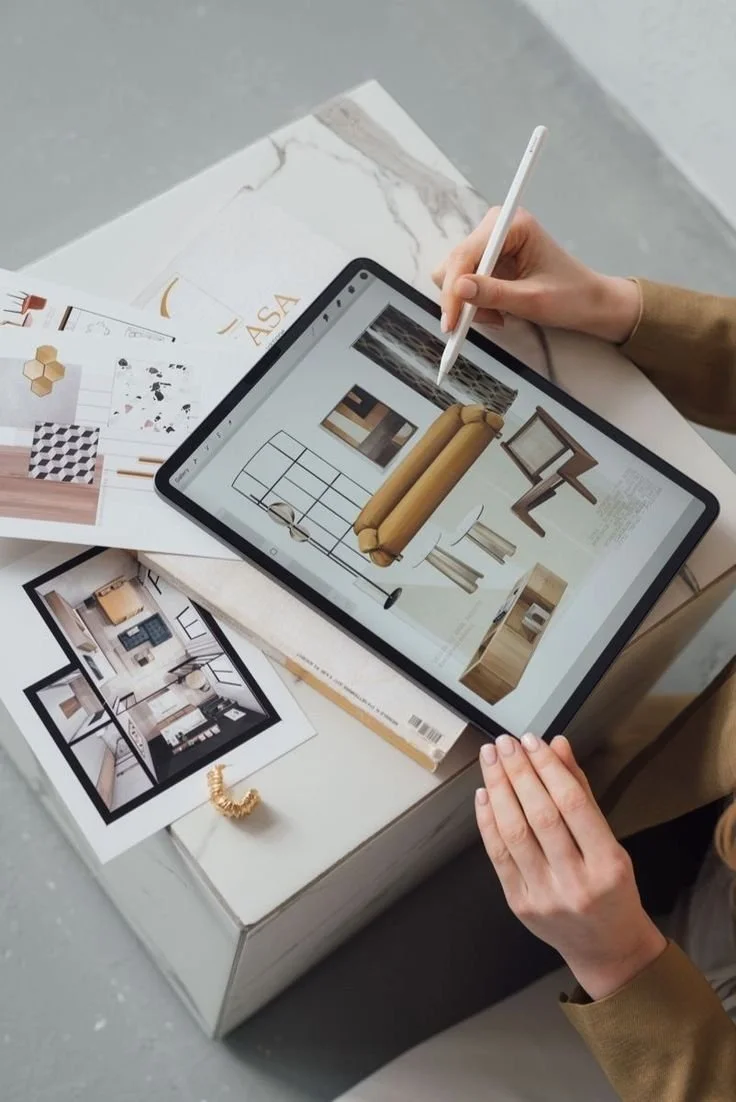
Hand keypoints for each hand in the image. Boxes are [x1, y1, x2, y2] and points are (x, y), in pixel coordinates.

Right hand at [433, 208, 640, 343]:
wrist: (587, 302)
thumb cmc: (570, 296)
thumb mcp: (532, 300)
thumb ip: (494, 294)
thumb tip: (459, 288)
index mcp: (513, 225)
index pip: (465, 255)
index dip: (453, 289)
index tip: (451, 322)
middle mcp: (497, 228)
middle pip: (454, 264)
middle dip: (462, 298)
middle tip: (481, 322)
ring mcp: (491, 244)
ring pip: (455, 276)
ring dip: (470, 304)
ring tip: (498, 316)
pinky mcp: (489, 261)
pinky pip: (465, 284)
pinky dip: (475, 304)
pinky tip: (497, 311)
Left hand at [475, 732, 666, 1000]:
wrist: (607, 949)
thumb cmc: (613, 890)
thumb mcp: (611, 842)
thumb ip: (582, 792)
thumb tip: (558, 745)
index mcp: (608, 865)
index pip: (573, 805)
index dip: (548, 768)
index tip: (532, 741)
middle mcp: (575, 882)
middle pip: (540, 816)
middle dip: (518, 773)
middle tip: (505, 743)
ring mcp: (544, 896)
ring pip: (514, 833)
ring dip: (498, 790)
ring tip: (490, 759)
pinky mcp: (519, 904)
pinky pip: (498, 855)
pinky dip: (488, 821)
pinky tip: (484, 793)